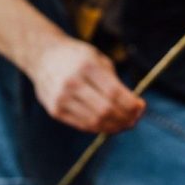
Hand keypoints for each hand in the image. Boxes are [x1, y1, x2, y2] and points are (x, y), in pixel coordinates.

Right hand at [30, 36, 144, 134]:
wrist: (44, 56)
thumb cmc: (78, 58)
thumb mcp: (98, 59)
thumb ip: (114, 82)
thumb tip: (134, 107)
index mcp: (86, 66)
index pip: (114, 93)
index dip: (131, 104)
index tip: (141, 107)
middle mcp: (72, 83)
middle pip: (105, 110)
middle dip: (125, 118)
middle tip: (135, 119)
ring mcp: (61, 98)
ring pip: (94, 122)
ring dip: (114, 127)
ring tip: (125, 124)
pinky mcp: (55, 110)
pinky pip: (82, 125)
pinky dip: (99, 127)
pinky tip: (109, 124)